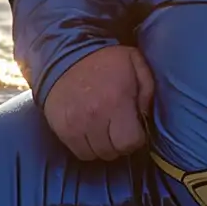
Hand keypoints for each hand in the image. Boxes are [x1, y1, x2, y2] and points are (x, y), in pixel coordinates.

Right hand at [43, 45, 154, 161]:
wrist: (66, 50)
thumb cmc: (106, 60)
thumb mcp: (136, 65)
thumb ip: (147, 92)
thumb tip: (145, 119)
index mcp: (116, 102)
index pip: (130, 143)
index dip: (135, 138)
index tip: (133, 128)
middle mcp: (93, 116)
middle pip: (112, 152)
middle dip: (118, 143)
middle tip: (117, 128)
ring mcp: (73, 123)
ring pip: (94, 154)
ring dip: (101, 146)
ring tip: (102, 130)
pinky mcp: (59, 125)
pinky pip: (76, 150)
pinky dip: (84, 145)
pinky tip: (88, 130)